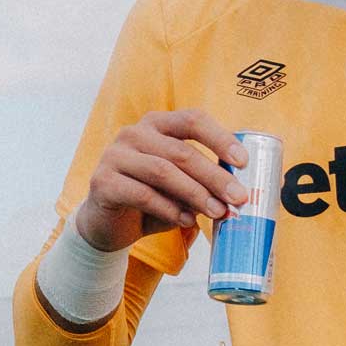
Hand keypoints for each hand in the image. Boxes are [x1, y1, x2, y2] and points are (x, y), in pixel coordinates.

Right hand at [75, 109, 249, 252]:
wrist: (108, 224)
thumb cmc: (151, 198)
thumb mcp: (180, 185)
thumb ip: (202, 181)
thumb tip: (237, 191)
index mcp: (157, 124)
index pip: (193, 120)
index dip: (220, 138)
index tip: (243, 161)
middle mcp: (134, 133)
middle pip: (181, 151)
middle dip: (214, 176)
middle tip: (238, 197)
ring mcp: (115, 155)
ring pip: (163, 171)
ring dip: (195, 194)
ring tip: (218, 212)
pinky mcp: (102, 182)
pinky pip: (142, 194)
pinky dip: (169, 209)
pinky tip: (186, 221)